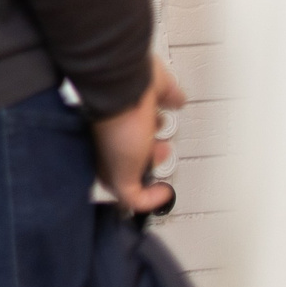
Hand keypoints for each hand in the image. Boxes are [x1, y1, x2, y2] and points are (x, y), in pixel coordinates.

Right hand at [92, 57, 185, 215]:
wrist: (122, 86)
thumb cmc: (114, 124)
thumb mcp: (120, 176)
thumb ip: (132, 196)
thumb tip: (155, 200)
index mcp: (110, 151)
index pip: (123, 171)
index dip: (142, 182)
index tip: (157, 187)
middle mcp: (122, 130)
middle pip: (140, 149)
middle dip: (153, 156)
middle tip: (160, 154)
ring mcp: (138, 110)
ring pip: (152, 126)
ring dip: (161, 130)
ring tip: (165, 130)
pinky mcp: (154, 91)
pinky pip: (168, 99)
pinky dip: (173, 103)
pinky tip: (175, 106)